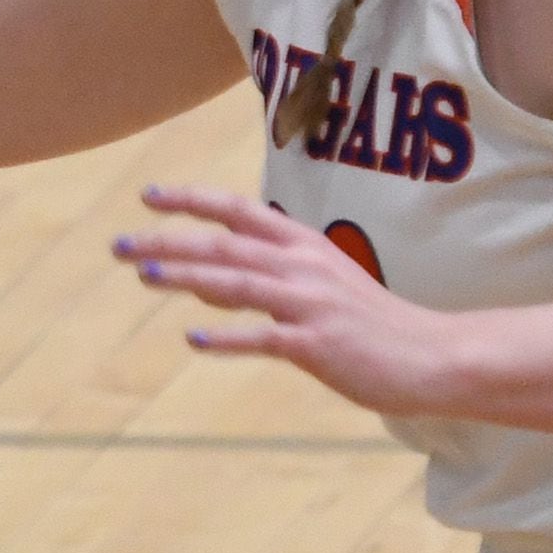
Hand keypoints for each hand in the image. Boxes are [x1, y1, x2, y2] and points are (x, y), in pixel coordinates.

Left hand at [112, 185, 463, 417]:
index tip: (147, 195)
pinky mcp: (318, 345)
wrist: (434, 357)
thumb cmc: (370, 322)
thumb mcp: (318, 284)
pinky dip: (229, 338)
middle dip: (167, 242)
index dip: (192, 200)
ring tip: (142, 275)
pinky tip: (195, 340)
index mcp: (303, 244)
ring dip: (185, 277)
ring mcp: (310, 304)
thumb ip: (262, 276)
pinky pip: (265, 337)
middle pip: (223, 246)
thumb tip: (199, 279)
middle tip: (118, 245)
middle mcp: (303, 266)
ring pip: (236, 283)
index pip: (237, 211)